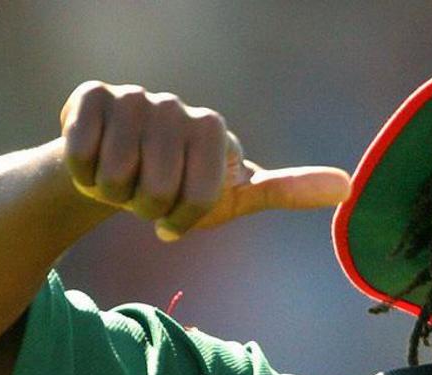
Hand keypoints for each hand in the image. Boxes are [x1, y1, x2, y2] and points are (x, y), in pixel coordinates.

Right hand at [58, 81, 350, 241]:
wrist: (113, 170)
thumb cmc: (178, 187)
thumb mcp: (233, 197)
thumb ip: (287, 191)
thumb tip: (349, 187)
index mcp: (214, 130)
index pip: (202, 199)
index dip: (182, 221)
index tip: (177, 218)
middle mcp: (178, 106)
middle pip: (158, 189)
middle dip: (144, 210)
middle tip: (143, 198)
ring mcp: (135, 97)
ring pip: (117, 175)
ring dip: (113, 193)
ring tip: (121, 179)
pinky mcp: (93, 95)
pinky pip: (84, 153)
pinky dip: (83, 174)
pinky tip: (92, 162)